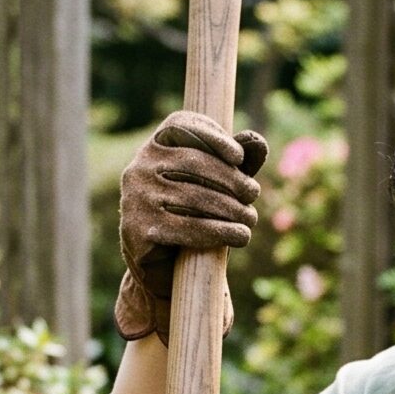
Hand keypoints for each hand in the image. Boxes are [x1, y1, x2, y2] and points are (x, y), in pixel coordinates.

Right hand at [115, 113, 267, 343]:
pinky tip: (241, 236)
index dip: (212, 136)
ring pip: (194, 197)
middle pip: (193, 162)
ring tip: (250, 219)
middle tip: (254, 194)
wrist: (162, 267)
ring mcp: (136, 200)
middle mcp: (139, 169)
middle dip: (230, 178)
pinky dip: (221, 232)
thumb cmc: (190, 217)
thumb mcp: (213, 187)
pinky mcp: (138, 232)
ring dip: (231, 208)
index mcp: (153, 148)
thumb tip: (259, 142)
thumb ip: (233, 163)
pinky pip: (188, 228)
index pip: (180, 126)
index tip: (239, 157)